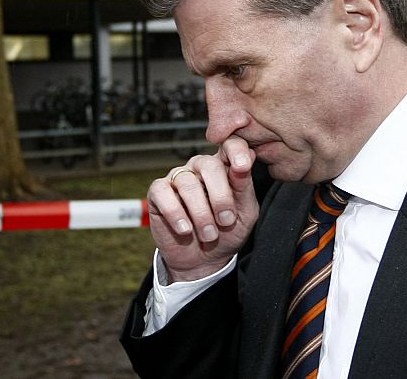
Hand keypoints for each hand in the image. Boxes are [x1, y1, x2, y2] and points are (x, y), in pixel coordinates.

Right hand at [147, 135, 259, 282]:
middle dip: (220, 196)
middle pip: (208, 165)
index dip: (236, 151)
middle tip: (226, 221)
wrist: (204, 260)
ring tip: (209, 234)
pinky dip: (175, 213)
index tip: (243, 167)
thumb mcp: (245, 213)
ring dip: (200, 214)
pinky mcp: (158, 192)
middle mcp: (200, 167)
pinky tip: (185, 229)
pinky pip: (162, 192)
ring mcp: (178, 178)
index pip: (230, 145)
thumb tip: (248, 160)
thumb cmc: (227, 232)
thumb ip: (244, 187)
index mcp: (224, 167)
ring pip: (187, 183)